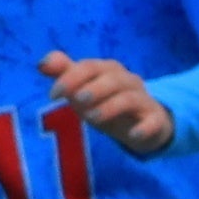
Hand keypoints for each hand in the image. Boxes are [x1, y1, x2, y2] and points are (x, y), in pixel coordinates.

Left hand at [40, 48, 167, 158]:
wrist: (142, 123)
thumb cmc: (104, 102)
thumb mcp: (82, 89)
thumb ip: (64, 74)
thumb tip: (43, 63)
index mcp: (108, 70)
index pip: (90, 67)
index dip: (71, 77)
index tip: (53, 95)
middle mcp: (128, 81)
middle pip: (113, 78)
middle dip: (94, 88)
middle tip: (77, 101)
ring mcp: (143, 100)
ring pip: (130, 98)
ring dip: (111, 107)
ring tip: (92, 118)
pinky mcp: (155, 120)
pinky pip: (153, 122)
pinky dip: (144, 127)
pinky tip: (132, 135)